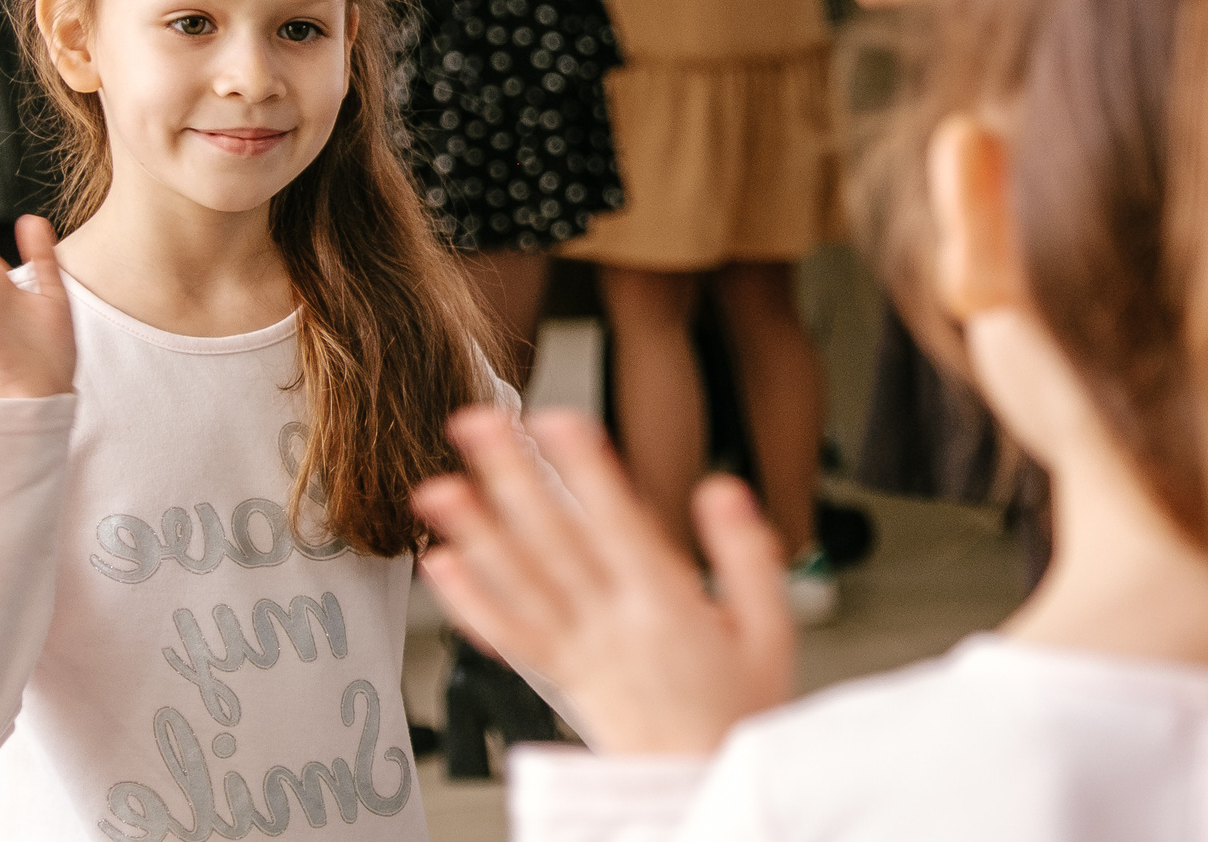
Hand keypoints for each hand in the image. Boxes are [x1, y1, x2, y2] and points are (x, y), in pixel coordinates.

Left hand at [413, 407, 793, 756]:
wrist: (699, 788)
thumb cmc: (736, 709)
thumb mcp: (771, 628)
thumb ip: (746, 553)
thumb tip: (722, 490)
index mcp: (664, 605)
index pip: (618, 523)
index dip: (585, 469)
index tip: (556, 419)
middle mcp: (611, 624)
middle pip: (554, 540)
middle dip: (511, 477)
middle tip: (475, 423)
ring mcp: (577, 650)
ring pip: (518, 583)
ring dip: (474, 531)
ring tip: (437, 487)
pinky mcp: (555, 676)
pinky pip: (505, 638)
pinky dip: (468, 602)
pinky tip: (440, 566)